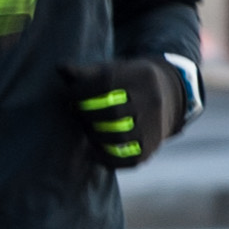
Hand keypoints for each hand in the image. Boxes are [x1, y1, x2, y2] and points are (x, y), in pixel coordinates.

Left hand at [59, 58, 192, 169]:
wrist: (168, 94)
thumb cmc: (128, 81)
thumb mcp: (113, 69)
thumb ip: (87, 72)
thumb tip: (60, 69)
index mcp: (140, 77)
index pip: (105, 85)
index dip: (82, 92)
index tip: (70, 97)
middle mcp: (151, 102)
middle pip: (113, 112)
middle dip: (88, 115)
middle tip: (76, 114)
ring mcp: (154, 125)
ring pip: (120, 137)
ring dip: (96, 136)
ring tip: (87, 130)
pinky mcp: (152, 146)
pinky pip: (130, 159)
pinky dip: (109, 158)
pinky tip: (95, 152)